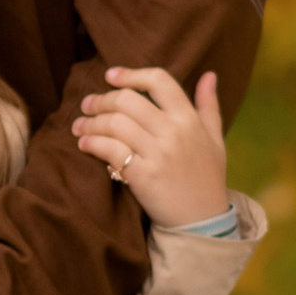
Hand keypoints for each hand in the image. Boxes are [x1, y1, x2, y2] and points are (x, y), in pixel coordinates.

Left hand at [70, 65, 228, 228]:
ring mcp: (158, 154)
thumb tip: (209, 74)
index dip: (131, 74)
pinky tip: (84, 143)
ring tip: (80, 125)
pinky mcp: (143, 176)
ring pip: (115, 123)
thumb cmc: (207, 177)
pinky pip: (110, 150)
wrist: (203, 220)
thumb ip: (209, 105)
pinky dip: (92, 143)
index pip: (159, 81)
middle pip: (128, 100)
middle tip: (88, 104)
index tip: (110, 76)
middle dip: (102, 99)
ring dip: (91, 121)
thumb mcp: (215, 139)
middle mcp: (174, 132)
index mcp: (189, 119)